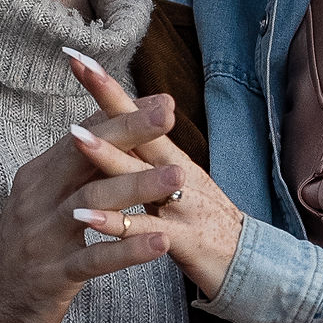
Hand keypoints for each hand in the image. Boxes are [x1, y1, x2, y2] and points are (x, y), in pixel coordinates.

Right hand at [0, 86, 185, 322]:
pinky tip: (161, 243)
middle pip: (86, 156)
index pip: (81, 135)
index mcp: (39, 177)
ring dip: (139, 187)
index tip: (162, 99)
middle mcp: (38, 199)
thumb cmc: (27, 253)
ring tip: (179, 176)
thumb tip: (104, 128)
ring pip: (93, 202)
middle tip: (169, 115)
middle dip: (129, 132)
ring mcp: (44, 237)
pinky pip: (93, 259)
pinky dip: (128, 250)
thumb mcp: (43, 202)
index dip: (121, 114)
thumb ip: (72, 169)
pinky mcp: (53, 276)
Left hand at [63, 51, 244, 301]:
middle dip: (109, 100)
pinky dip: (118, 225)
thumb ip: (148, 157)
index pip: (137, 115)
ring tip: (74, 135)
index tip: (77, 56)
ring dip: (108, 156)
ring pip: (140, 176)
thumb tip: (121, 126)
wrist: (248, 266)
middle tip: (80, 67)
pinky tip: (90, 218)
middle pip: (140, 131)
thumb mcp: (177, 183)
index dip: (109, 87)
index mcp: (170, 159)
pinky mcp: (183, 240)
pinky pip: (146, 230)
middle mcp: (178, 172)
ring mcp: (182, 204)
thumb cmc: (202, 223)